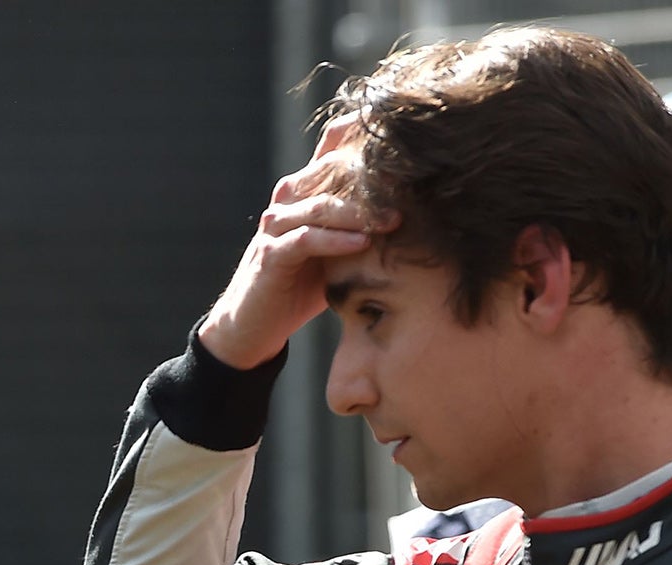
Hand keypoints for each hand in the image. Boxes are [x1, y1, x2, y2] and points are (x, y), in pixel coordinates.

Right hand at [199, 118, 398, 370]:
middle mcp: (288, 199)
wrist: (253, 324)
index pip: (334, 147)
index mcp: (305, 189)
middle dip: (374, 178)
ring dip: (361, 212)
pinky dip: (336, 240)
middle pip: (332, 171)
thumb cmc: (301, 285)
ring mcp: (276, 224)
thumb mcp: (337, 249)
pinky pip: (307, 239)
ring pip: (322, 205)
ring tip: (395, 220)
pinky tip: (362, 243)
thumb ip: (363, 225)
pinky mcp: (271, 254)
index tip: (407, 135)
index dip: (364, 134)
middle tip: (414, 185)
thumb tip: (417, 212)